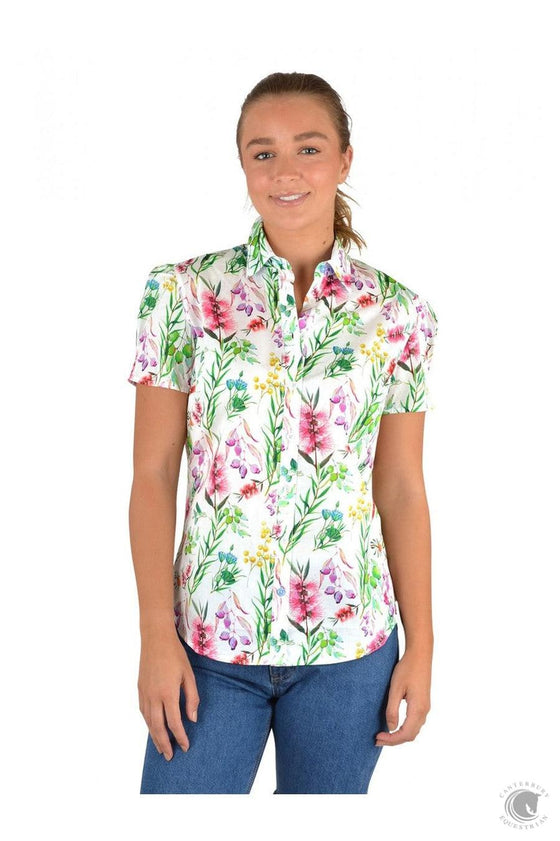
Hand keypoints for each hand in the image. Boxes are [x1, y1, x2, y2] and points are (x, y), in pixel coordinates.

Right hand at [138, 631, 199, 760]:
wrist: (155, 639)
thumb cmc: (175, 655)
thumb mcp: (189, 675)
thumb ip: (191, 698)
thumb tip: (192, 719)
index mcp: (168, 694)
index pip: (174, 723)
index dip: (180, 737)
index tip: (186, 746)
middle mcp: (154, 697)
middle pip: (158, 727)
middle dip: (165, 744)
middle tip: (170, 757)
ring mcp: (144, 693)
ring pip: (148, 722)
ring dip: (155, 737)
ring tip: (161, 748)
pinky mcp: (140, 689)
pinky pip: (143, 712)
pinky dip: (148, 724)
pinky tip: (153, 728)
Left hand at [375, 646, 430, 745]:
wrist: (420, 655)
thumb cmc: (407, 669)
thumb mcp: (395, 688)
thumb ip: (392, 710)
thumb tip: (391, 728)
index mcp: (417, 709)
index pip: (405, 734)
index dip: (391, 739)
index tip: (378, 737)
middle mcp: (424, 711)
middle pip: (410, 735)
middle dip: (394, 740)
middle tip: (378, 739)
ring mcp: (425, 707)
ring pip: (414, 730)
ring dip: (399, 735)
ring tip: (384, 734)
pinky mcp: (423, 703)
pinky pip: (415, 722)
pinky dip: (405, 728)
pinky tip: (394, 724)